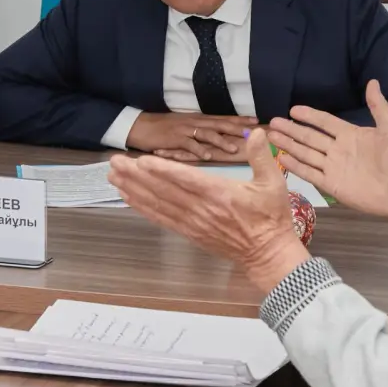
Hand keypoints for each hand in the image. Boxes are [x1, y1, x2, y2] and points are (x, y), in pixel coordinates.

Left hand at [108, 129, 310, 291]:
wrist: (267, 253)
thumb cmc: (271, 217)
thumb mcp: (273, 183)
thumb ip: (261, 156)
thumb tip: (256, 133)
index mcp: (221, 194)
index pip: (186, 180)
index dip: (162, 170)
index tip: (141, 161)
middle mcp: (202, 209)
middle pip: (164, 190)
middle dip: (136, 176)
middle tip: (115, 162)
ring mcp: (194, 222)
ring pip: (158, 204)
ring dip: (134, 189)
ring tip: (113, 176)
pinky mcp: (190, 232)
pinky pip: (162, 218)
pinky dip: (143, 208)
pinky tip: (128, 198)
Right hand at [127, 112, 257, 161]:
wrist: (139, 126)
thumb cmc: (164, 129)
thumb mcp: (186, 127)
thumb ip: (203, 131)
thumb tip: (222, 136)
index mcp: (200, 120)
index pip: (223, 118)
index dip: (240, 119)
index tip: (256, 120)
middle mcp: (195, 122)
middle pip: (219, 124)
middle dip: (236, 127)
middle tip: (253, 132)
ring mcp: (184, 130)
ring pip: (206, 134)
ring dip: (221, 140)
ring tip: (233, 148)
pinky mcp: (174, 139)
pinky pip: (188, 145)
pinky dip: (198, 150)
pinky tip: (207, 156)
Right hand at [267, 80, 387, 230]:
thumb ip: (378, 106)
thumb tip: (373, 82)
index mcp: (350, 134)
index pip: (324, 122)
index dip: (309, 115)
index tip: (293, 109)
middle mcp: (337, 149)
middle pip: (309, 136)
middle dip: (291, 129)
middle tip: (273, 122)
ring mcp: (333, 167)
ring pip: (305, 153)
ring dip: (289, 145)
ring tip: (271, 137)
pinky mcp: (331, 184)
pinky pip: (310, 173)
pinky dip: (296, 166)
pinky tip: (282, 158)